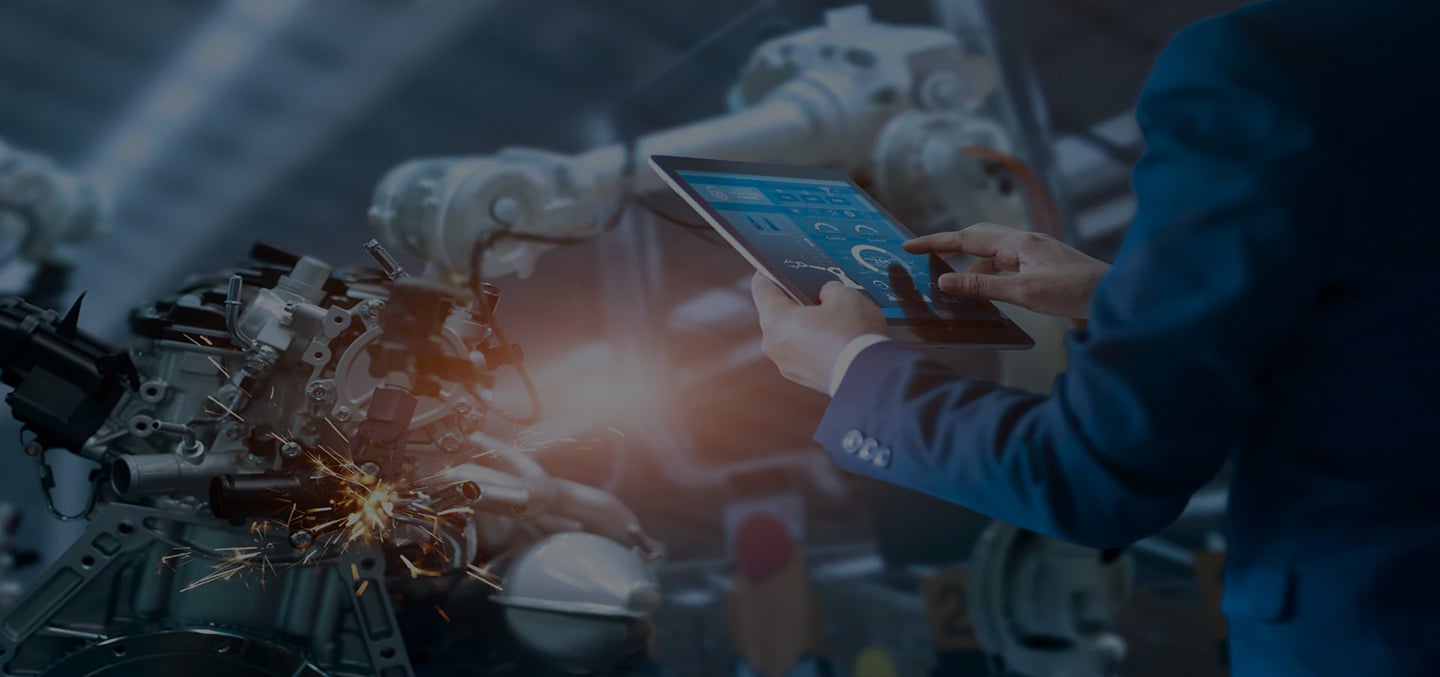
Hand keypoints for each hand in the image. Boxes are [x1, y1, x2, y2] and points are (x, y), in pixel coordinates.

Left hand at [751, 273, 886, 393]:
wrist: (869, 375)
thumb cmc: (853, 336)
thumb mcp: (845, 294)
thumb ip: (829, 289)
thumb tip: (828, 294)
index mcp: (775, 319)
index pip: (761, 286)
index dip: (771, 273)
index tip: (778, 270)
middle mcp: (773, 345)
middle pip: (776, 313)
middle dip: (796, 302)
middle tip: (818, 296)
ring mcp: (786, 365)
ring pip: (789, 335)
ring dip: (805, 326)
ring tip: (832, 321)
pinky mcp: (802, 378)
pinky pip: (802, 353)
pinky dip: (814, 346)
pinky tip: (835, 340)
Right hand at [904, 222, 1109, 318]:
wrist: (1117, 296)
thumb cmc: (1075, 293)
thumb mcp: (1023, 293)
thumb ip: (983, 286)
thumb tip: (945, 281)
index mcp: (1019, 242)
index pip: (966, 238)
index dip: (935, 242)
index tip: (908, 245)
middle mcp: (1026, 241)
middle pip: (978, 236)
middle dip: (949, 245)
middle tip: (924, 256)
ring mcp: (1036, 251)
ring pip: (992, 251)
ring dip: (970, 264)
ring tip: (953, 283)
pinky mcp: (1043, 264)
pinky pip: (1006, 263)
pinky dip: (989, 273)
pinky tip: (986, 289)